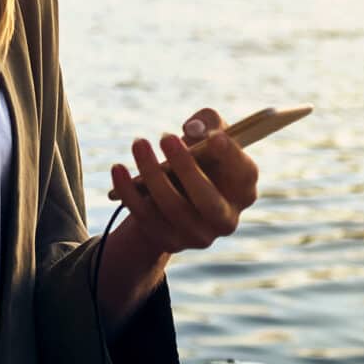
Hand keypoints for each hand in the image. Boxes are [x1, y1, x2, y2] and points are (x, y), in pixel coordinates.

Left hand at [108, 107, 259, 253]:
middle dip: (187, 169)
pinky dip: (129, 192)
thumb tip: (193, 130)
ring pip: (173, 208)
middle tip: (166, 137)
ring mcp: (198, 235)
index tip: (215, 137)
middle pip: (208, 201)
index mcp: (243, 190)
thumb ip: (209, 122)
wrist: (175, 195)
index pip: (245, 175)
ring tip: (139, 143)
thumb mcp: (209, 134)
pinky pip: (145, 217)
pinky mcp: (169, 241)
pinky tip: (118, 168)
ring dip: (152, 173)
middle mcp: (226, 219)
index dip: (231, 156)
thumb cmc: (199, 158)